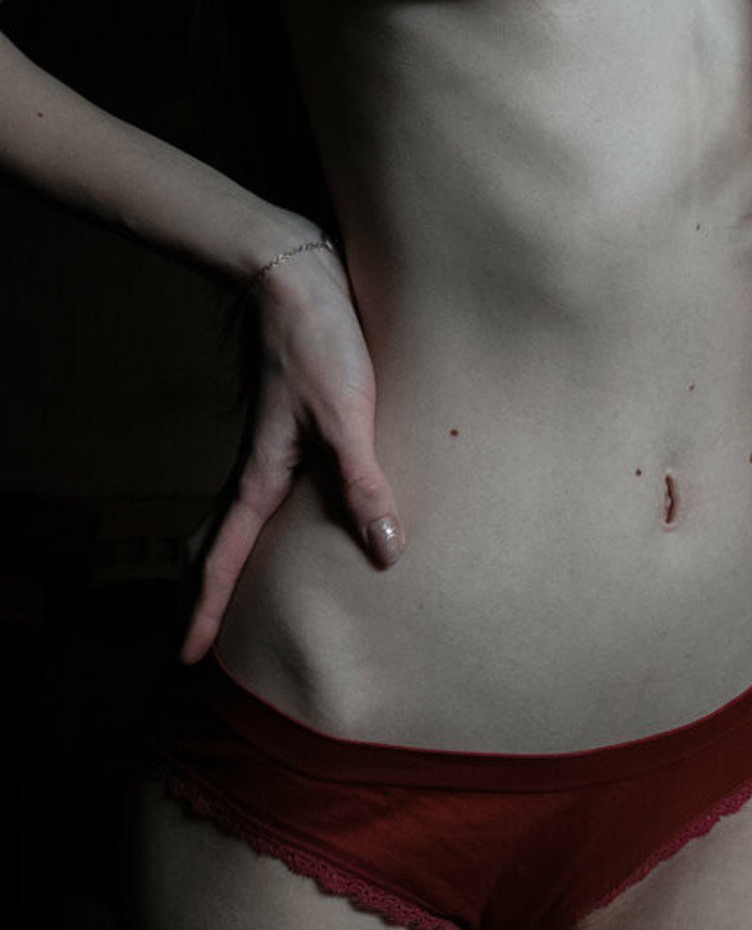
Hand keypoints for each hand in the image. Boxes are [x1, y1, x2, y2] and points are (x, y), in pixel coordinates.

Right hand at [179, 246, 404, 662]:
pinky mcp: (301, 423)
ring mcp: (279, 445)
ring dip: (248, 556)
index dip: (204, 610)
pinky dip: (281, 520)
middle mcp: (263, 467)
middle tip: (212, 639)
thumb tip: (386, 553)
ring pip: (254, 516)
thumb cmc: (320, 341)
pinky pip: (282, 488)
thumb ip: (365, 482)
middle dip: (215, 592)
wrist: (300, 271)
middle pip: (227, 543)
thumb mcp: (348, 415)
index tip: (186, 658)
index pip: (222, 558)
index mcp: (262, 476)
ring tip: (258, 596)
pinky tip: (313, 520)